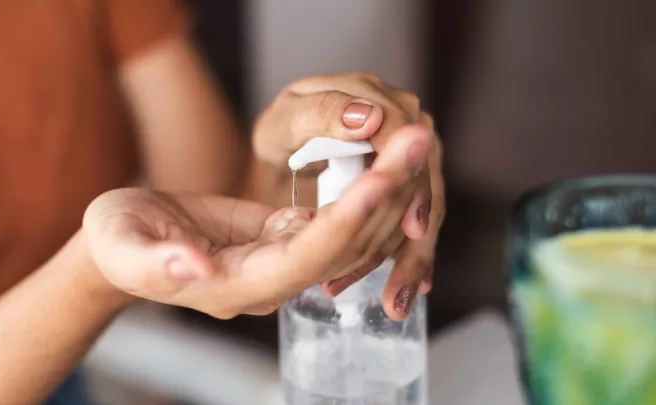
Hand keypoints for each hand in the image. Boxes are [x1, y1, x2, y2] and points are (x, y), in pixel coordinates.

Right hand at [82, 127, 426, 319]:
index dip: (341, 223)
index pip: (303, 259)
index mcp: (234, 286)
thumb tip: (194, 268)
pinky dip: (364, 188)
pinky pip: (335, 219)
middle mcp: (269, 281)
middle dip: (381, 195)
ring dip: (383, 187)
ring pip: (347, 231)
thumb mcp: (125, 248)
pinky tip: (387, 155)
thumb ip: (158, 264)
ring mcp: (281, 261)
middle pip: (341, 245)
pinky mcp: (283, 237)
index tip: (377, 182)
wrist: (126, 243)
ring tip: (411, 140)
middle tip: (414, 142)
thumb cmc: (119, 243)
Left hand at [253, 73, 444, 318]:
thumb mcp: (288, 119)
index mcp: (377, 97)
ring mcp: (410, 153)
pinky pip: (416, 219)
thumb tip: (370, 117)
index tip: (411, 228)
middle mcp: (404, 122)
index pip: (407, 138)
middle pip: (424, 180)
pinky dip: (411, 255)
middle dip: (415, 239)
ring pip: (424, 208)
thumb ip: (324, 113)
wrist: (287, 145)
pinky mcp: (408, 181)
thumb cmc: (283, 130)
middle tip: (397, 287)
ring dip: (413, 257)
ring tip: (396, 300)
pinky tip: (410, 287)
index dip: (411, 183)